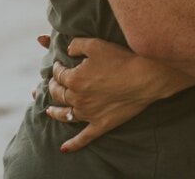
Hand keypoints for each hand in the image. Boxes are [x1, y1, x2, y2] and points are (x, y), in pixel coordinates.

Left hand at [38, 35, 173, 153]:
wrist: (145, 78)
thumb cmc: (121, 59)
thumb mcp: (96, 44)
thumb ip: (77, 45)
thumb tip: (68, 50)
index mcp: (74, 79)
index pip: (59, 74)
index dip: (57, 68)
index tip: (59, 64)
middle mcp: (77, 98)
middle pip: (59, 94)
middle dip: (54, 87)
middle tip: (54, 83)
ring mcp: (88, 114)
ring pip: (65, 115)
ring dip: (55, 112)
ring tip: (49, 111)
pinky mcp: (100, 124)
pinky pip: (84, 137)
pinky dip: (72, 144)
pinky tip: (64, 149)